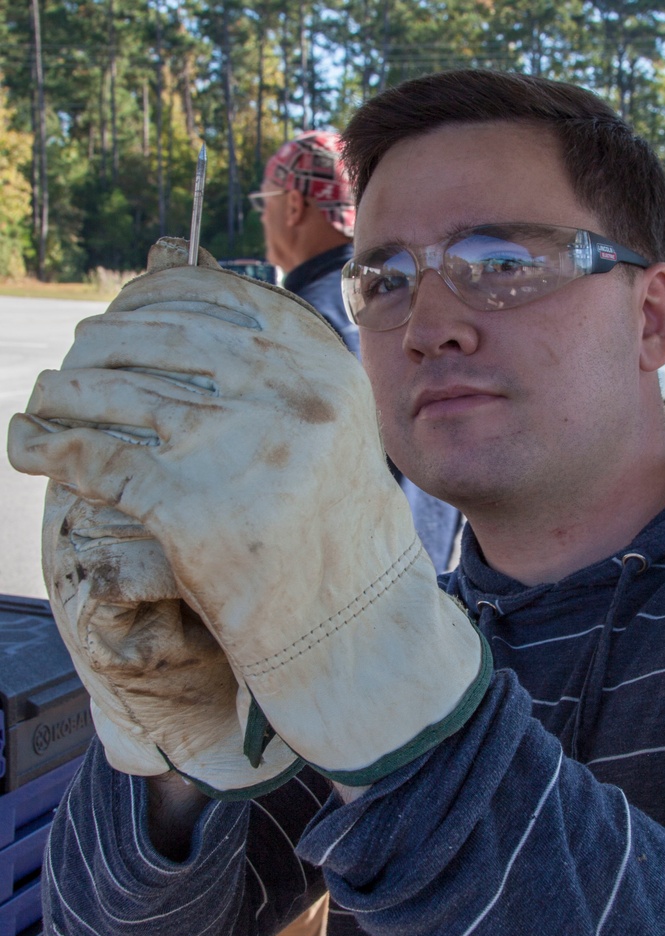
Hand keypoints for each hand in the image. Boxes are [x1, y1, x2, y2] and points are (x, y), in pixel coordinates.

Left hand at [9, 240, 490, 781]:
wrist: (358, 632)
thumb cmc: (340, 538)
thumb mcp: (336, 437)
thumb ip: (284, 380)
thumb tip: (208, 313)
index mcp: (322, 372)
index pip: (216, 303)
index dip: (150, 302)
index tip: (119, 316)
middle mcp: (288, 400)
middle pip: (162, 344)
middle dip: (101, 348)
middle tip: (71, 365)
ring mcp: (239, 452)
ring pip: (120, 398)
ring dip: (63, 396)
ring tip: (40, 400)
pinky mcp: (193, 509)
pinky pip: (100, 460)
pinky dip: (51, 448)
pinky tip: (27, 447)